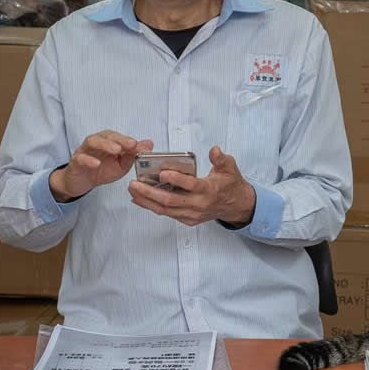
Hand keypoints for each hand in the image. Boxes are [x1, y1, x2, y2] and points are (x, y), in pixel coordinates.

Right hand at [50, 131, 153, 202]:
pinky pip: (80, 158)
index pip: (120, 137)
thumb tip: (149, 143)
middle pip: (107, 135)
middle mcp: (97, 142)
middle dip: (120, 139)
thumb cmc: (102, 170)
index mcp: (109, 141)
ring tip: (116, 150)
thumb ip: (133, 155)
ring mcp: (85, 150)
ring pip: (92, 141)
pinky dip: (88, 160)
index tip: (141, 147)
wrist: (82, 182)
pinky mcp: (76, 161)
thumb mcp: (121, 165)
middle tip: (131, 145)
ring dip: (105, 145)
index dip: (130, 141)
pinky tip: (96, 164)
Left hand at [128, 145, 256, 227]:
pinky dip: (151, 207)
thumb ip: (220, 158)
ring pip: (165, 210)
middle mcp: (199, 204)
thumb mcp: (230, 167)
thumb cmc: (230, 184)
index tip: (162, 173)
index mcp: (209, 190)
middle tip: (134, 183)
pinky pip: (166, 214)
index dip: (176, 180)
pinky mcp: (187, 219)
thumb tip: (214, 150)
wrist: (236, 205)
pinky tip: (140, 199)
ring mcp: (192, 214)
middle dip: (150, 192)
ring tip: (132, 191)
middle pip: (171, 201)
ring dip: (146, 201)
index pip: (190, 186)